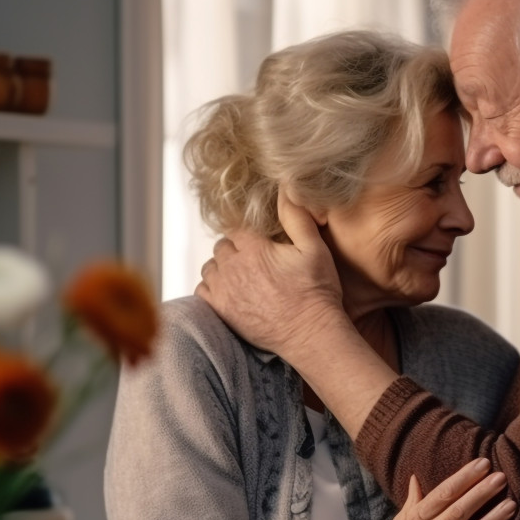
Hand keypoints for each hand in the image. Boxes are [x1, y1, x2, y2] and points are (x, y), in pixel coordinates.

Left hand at [196, 189, 344, 356]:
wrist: (310, 333)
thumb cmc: (316, 291)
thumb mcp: (314, 248)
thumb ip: (296, 216)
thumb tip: (286, 187)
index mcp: (253, 247)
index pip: (238, 231)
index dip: (250, 237)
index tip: (262, 247)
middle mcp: (233, 267)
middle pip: (222, 248)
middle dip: (235, 251)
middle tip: (255, 262)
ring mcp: (224, 290)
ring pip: (210, 268)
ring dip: (222, 269)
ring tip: (243, 277)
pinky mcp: (221, 311)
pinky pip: (202, 291)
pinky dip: (212, 288)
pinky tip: (230, 292)